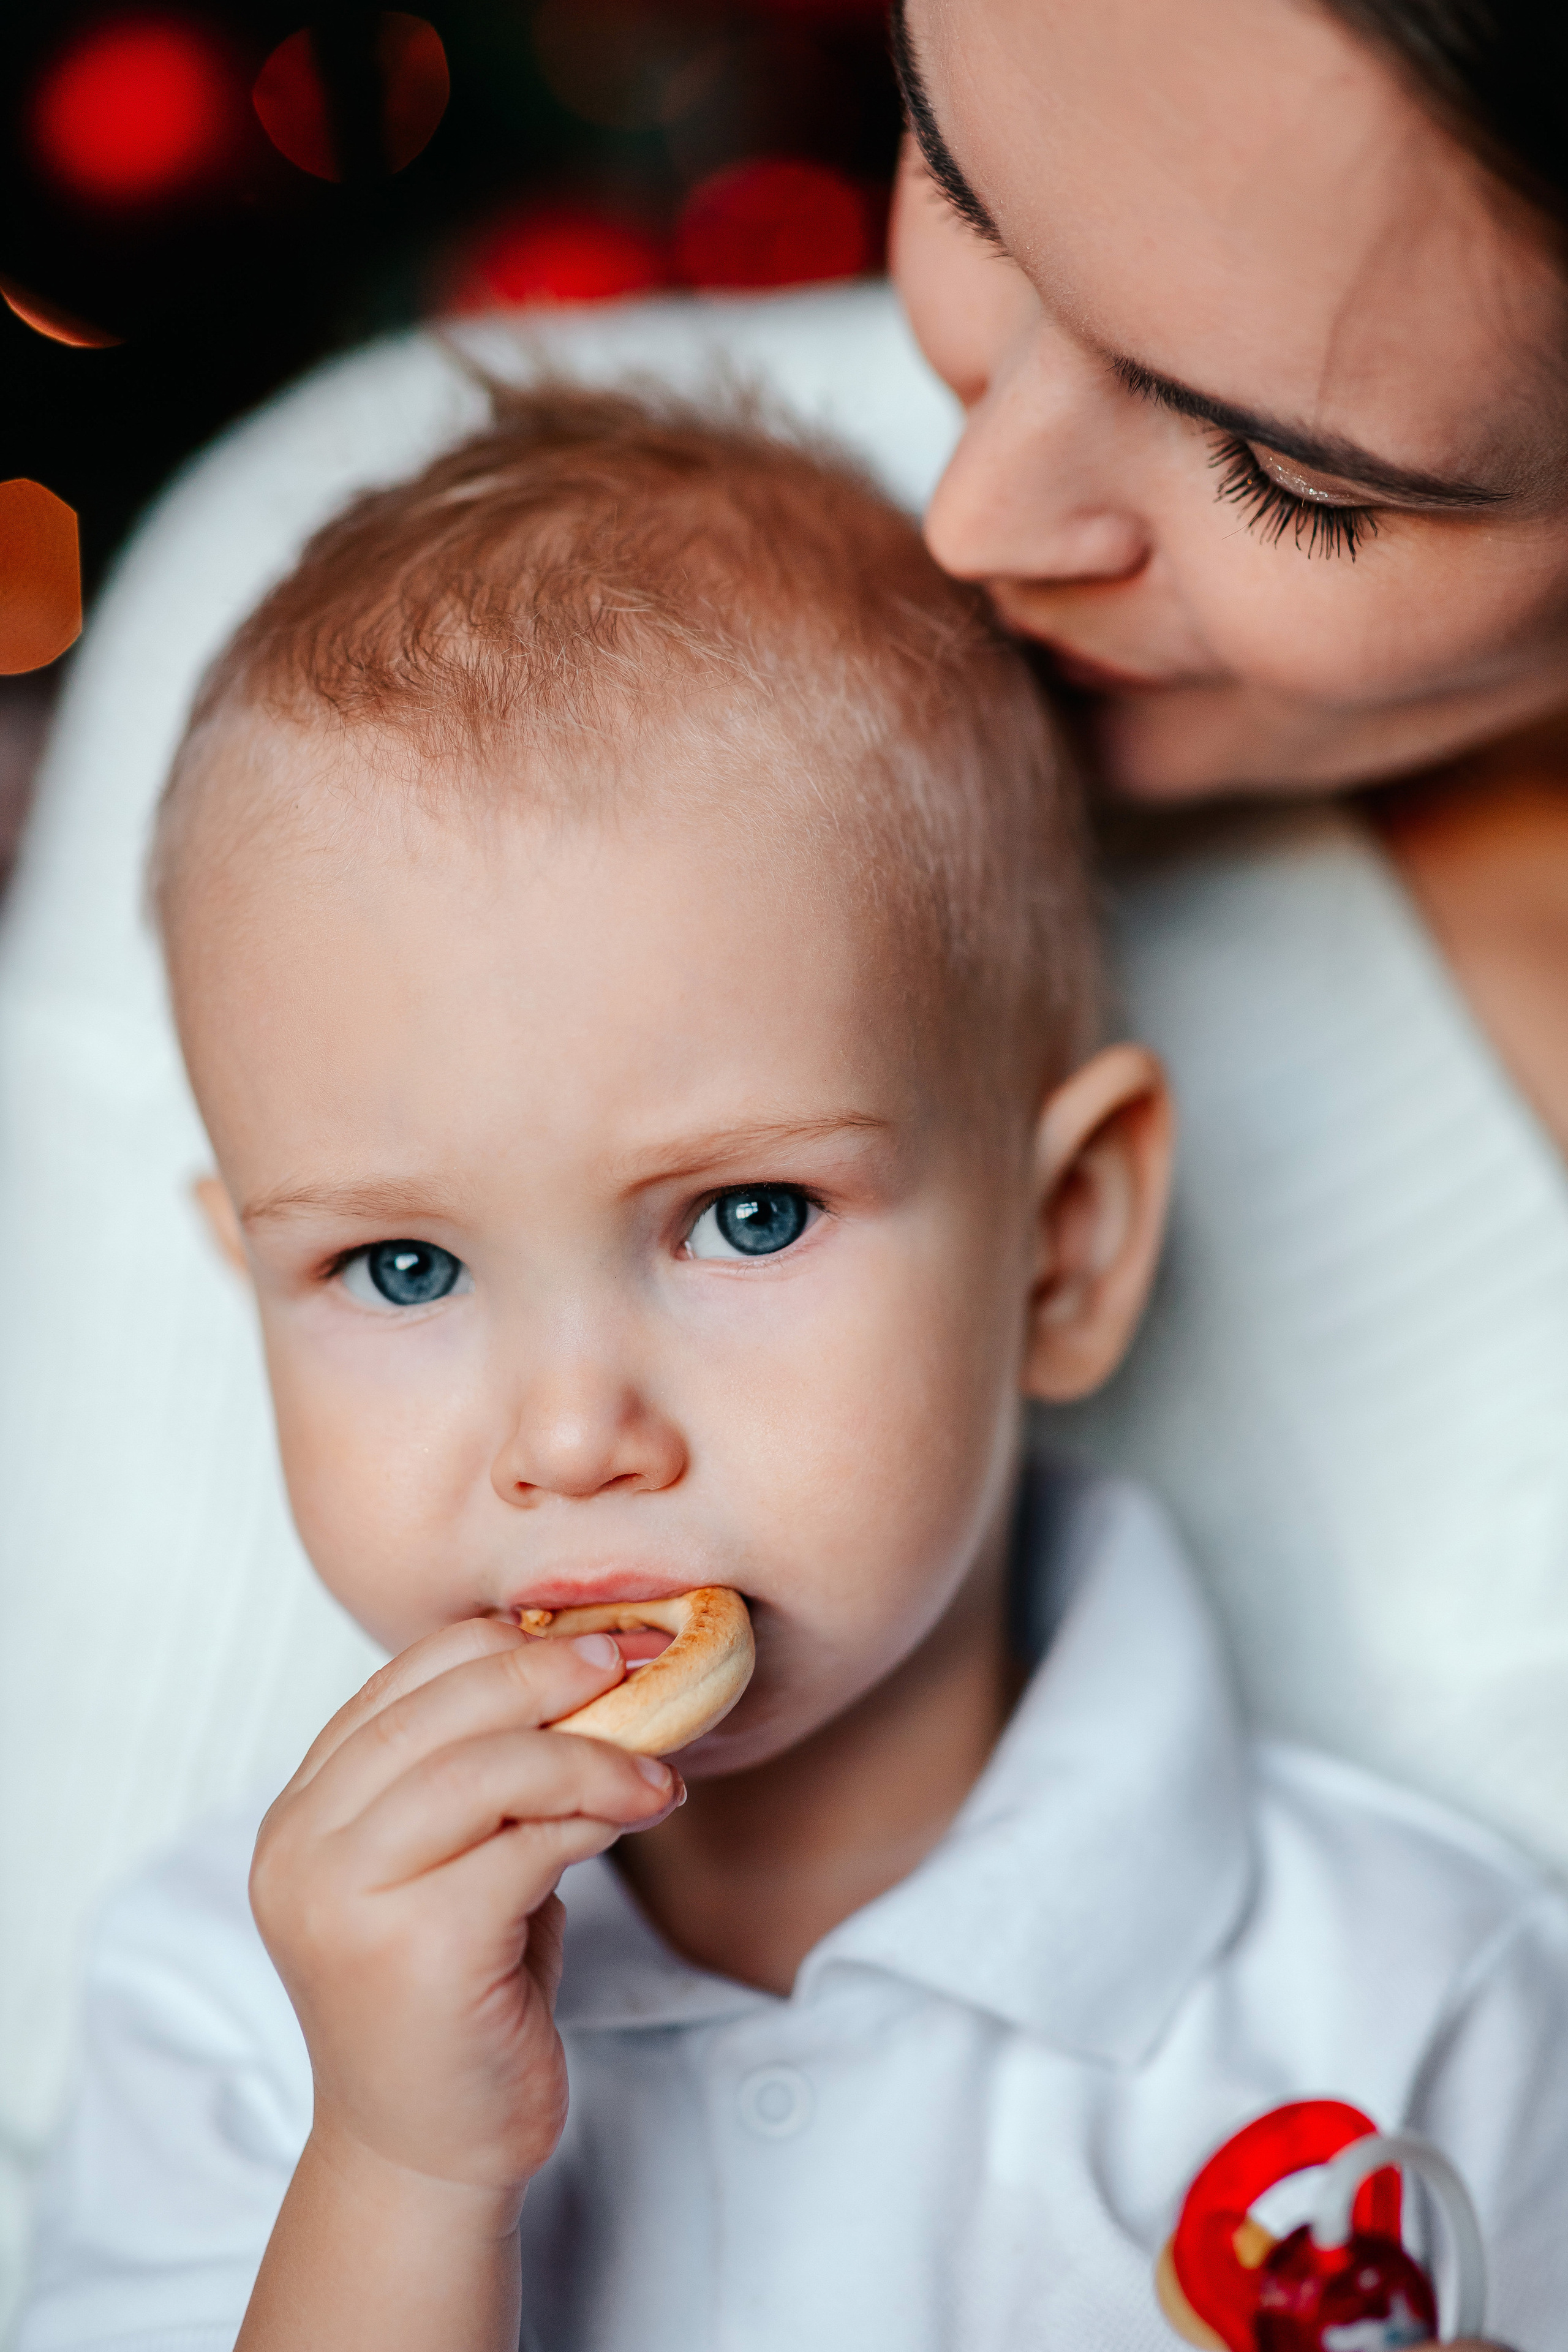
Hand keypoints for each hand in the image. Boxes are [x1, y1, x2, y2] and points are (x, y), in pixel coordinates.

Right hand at [249, 1616, 679, 2206]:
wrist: (426, 2150)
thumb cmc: (456, 1996)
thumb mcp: (450, 1864)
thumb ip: (477, 1775)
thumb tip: (580, 1667)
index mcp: (299, 1815)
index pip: (401, 1681)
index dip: (502, 1643)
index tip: (594, 1637)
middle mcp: (300, 1850)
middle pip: (438, 1710)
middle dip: (550, 1674)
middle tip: (636, 1665)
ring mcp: (345, 1900)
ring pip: (482, 1768)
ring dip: (587, 1752)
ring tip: (653, 1766)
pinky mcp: (414, 1950)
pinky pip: (524, 1846)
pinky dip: (594, 1815)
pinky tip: (640, 1813)